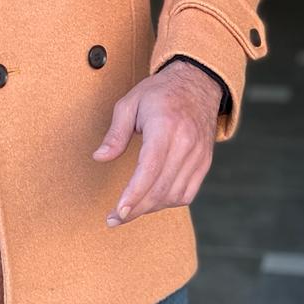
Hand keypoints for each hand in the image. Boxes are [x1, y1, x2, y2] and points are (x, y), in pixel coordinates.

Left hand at [92, 59, 221, 226]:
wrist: (197, 84)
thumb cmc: (159, 92)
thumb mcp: (130, 103)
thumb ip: (115, 133)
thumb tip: (99, 157)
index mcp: (166, 126)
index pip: (150, 168)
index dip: (134, 194)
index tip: (119, 211)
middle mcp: (186, 144)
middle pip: (161, 187)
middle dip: (136, 209)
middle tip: (113, 219)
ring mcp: (199, 156)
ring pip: (174, 195)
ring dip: (150, 208)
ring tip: (128, 211)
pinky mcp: (204, 163)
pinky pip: (187, 193)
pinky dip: (167, 202)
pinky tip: (150, 201)